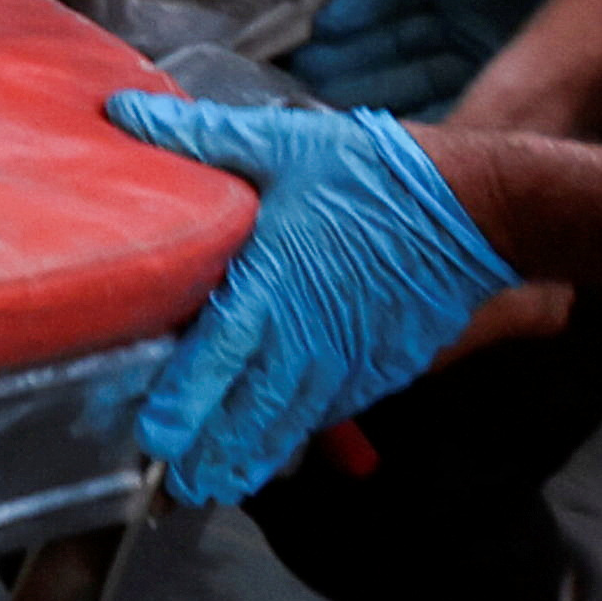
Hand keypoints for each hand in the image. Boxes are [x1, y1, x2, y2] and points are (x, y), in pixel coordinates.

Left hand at [101, 93, 520, 502]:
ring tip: (214, 487)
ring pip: (287, 420)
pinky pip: (329, 410)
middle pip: (245, 408)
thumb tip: (124, 112)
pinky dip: (298, 435)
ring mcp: (344, 358)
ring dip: (250, 456)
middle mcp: (302, 336)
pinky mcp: (380, 366)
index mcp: (268, 286)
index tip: (150, 440)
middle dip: (207, 450)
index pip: (210, 360)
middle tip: (169, 488)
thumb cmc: (375, 174)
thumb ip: (200, 138)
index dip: (179, 405)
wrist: (477, 210)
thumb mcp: (281, 145)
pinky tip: (277, 453)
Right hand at [291, 0, 597, 112]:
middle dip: (351, 61)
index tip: (324, 26)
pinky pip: (453, 108)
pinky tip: (395, 134)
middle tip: (307, 78)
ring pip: (414, 80)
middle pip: (393, 45)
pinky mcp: (505, 96)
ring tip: (333, 109)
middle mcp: (459, 24)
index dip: (357, 9)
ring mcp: (479, 61)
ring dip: (376, 95)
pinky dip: (422, 120)